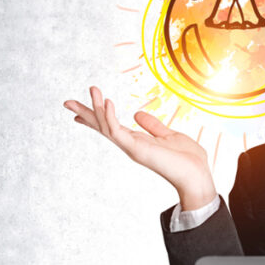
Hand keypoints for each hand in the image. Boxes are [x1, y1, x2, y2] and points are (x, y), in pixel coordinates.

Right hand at [63, 86, 216, 208]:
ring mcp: (132, 147)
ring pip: (107, 126)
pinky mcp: (136, 149)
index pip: (111, 127)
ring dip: (98, 108)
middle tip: (67, 102)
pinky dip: (111, 117)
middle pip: (102, 126)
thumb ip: (153, 126)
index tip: (78, 111)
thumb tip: (137, 114)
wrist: (197, 175)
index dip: (96, 117)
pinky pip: (118, 132)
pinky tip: (108, 102)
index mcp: (137, 141)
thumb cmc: (187, 159)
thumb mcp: (169, 135)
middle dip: (86, 114)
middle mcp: (131, 145)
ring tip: (93, 89)